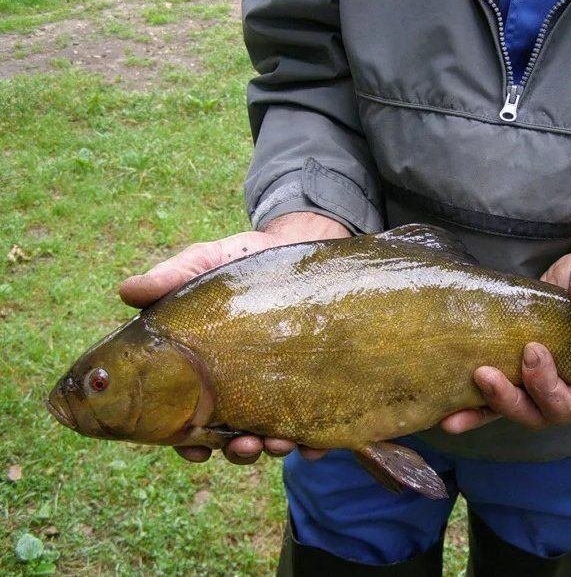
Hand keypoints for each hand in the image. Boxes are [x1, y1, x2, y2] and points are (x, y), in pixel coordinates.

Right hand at [119, 212, 349, 462]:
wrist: (293, 248)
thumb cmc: (238, 262)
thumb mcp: (203, 264)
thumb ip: (170, 278)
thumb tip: (126, 291)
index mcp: (201, 374)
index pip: (187, 422)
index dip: (187, 443)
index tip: (195, 448)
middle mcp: (237, 389)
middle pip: (231, 438)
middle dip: (237, 450)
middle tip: (246, 445)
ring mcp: (274, 389)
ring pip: (270, 436)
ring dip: (272, 448)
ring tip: (280, 442)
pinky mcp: (309, 384)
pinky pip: (312, 423)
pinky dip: (312, 442)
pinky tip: (315, 445)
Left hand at [442, 230, 570, 433]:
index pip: (570, 401)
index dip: (548, 385)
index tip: (532, 351)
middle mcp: (562, 387)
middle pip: (535, 412)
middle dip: (508, 398)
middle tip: (485, 373)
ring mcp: (532, 380)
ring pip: (507, 408)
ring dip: (480, 409)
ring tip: (450, 412)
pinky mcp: (508, 366)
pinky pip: (487, 394)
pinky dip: (467, 405)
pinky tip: (442, 411)